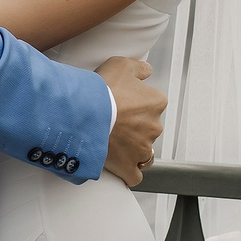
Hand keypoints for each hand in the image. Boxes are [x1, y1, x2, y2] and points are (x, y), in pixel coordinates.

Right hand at [98, 56, 164, 186]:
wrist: (85, 112)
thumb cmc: (102, 90)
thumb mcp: (122, 65)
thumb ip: (139, 68)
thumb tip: (146, 71)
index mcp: (155, 103)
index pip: (154, 105)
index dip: (138, 105)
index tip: (125, 105)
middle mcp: (154, 126)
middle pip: (149, 129)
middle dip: (135, 128)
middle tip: (115, 123)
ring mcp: (142, 148)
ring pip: (145, 153)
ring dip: (135, 150)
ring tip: (118, 145)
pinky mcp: (128, 165)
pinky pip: (134, 175)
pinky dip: (128, 172)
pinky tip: (121, 166)